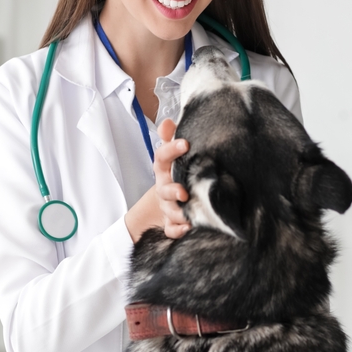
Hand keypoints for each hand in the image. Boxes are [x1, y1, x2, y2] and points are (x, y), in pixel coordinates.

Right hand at [124, 120, 190, 241]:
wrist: (168, 199)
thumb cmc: (175, 172)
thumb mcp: (173, 153)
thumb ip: (170, 137)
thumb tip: (166, 121)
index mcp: (164, 168)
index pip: (162, 156)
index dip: (171, 150)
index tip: (185, 143)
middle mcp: (164, 187)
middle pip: (164, 188)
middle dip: (172, 190)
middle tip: (183, 192)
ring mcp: (167, 205)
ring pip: (169, 210)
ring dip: (178, 212)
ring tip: (189, 214)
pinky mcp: (171, 221)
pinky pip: (171, 229)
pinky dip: (177, 230)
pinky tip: (188, 228)